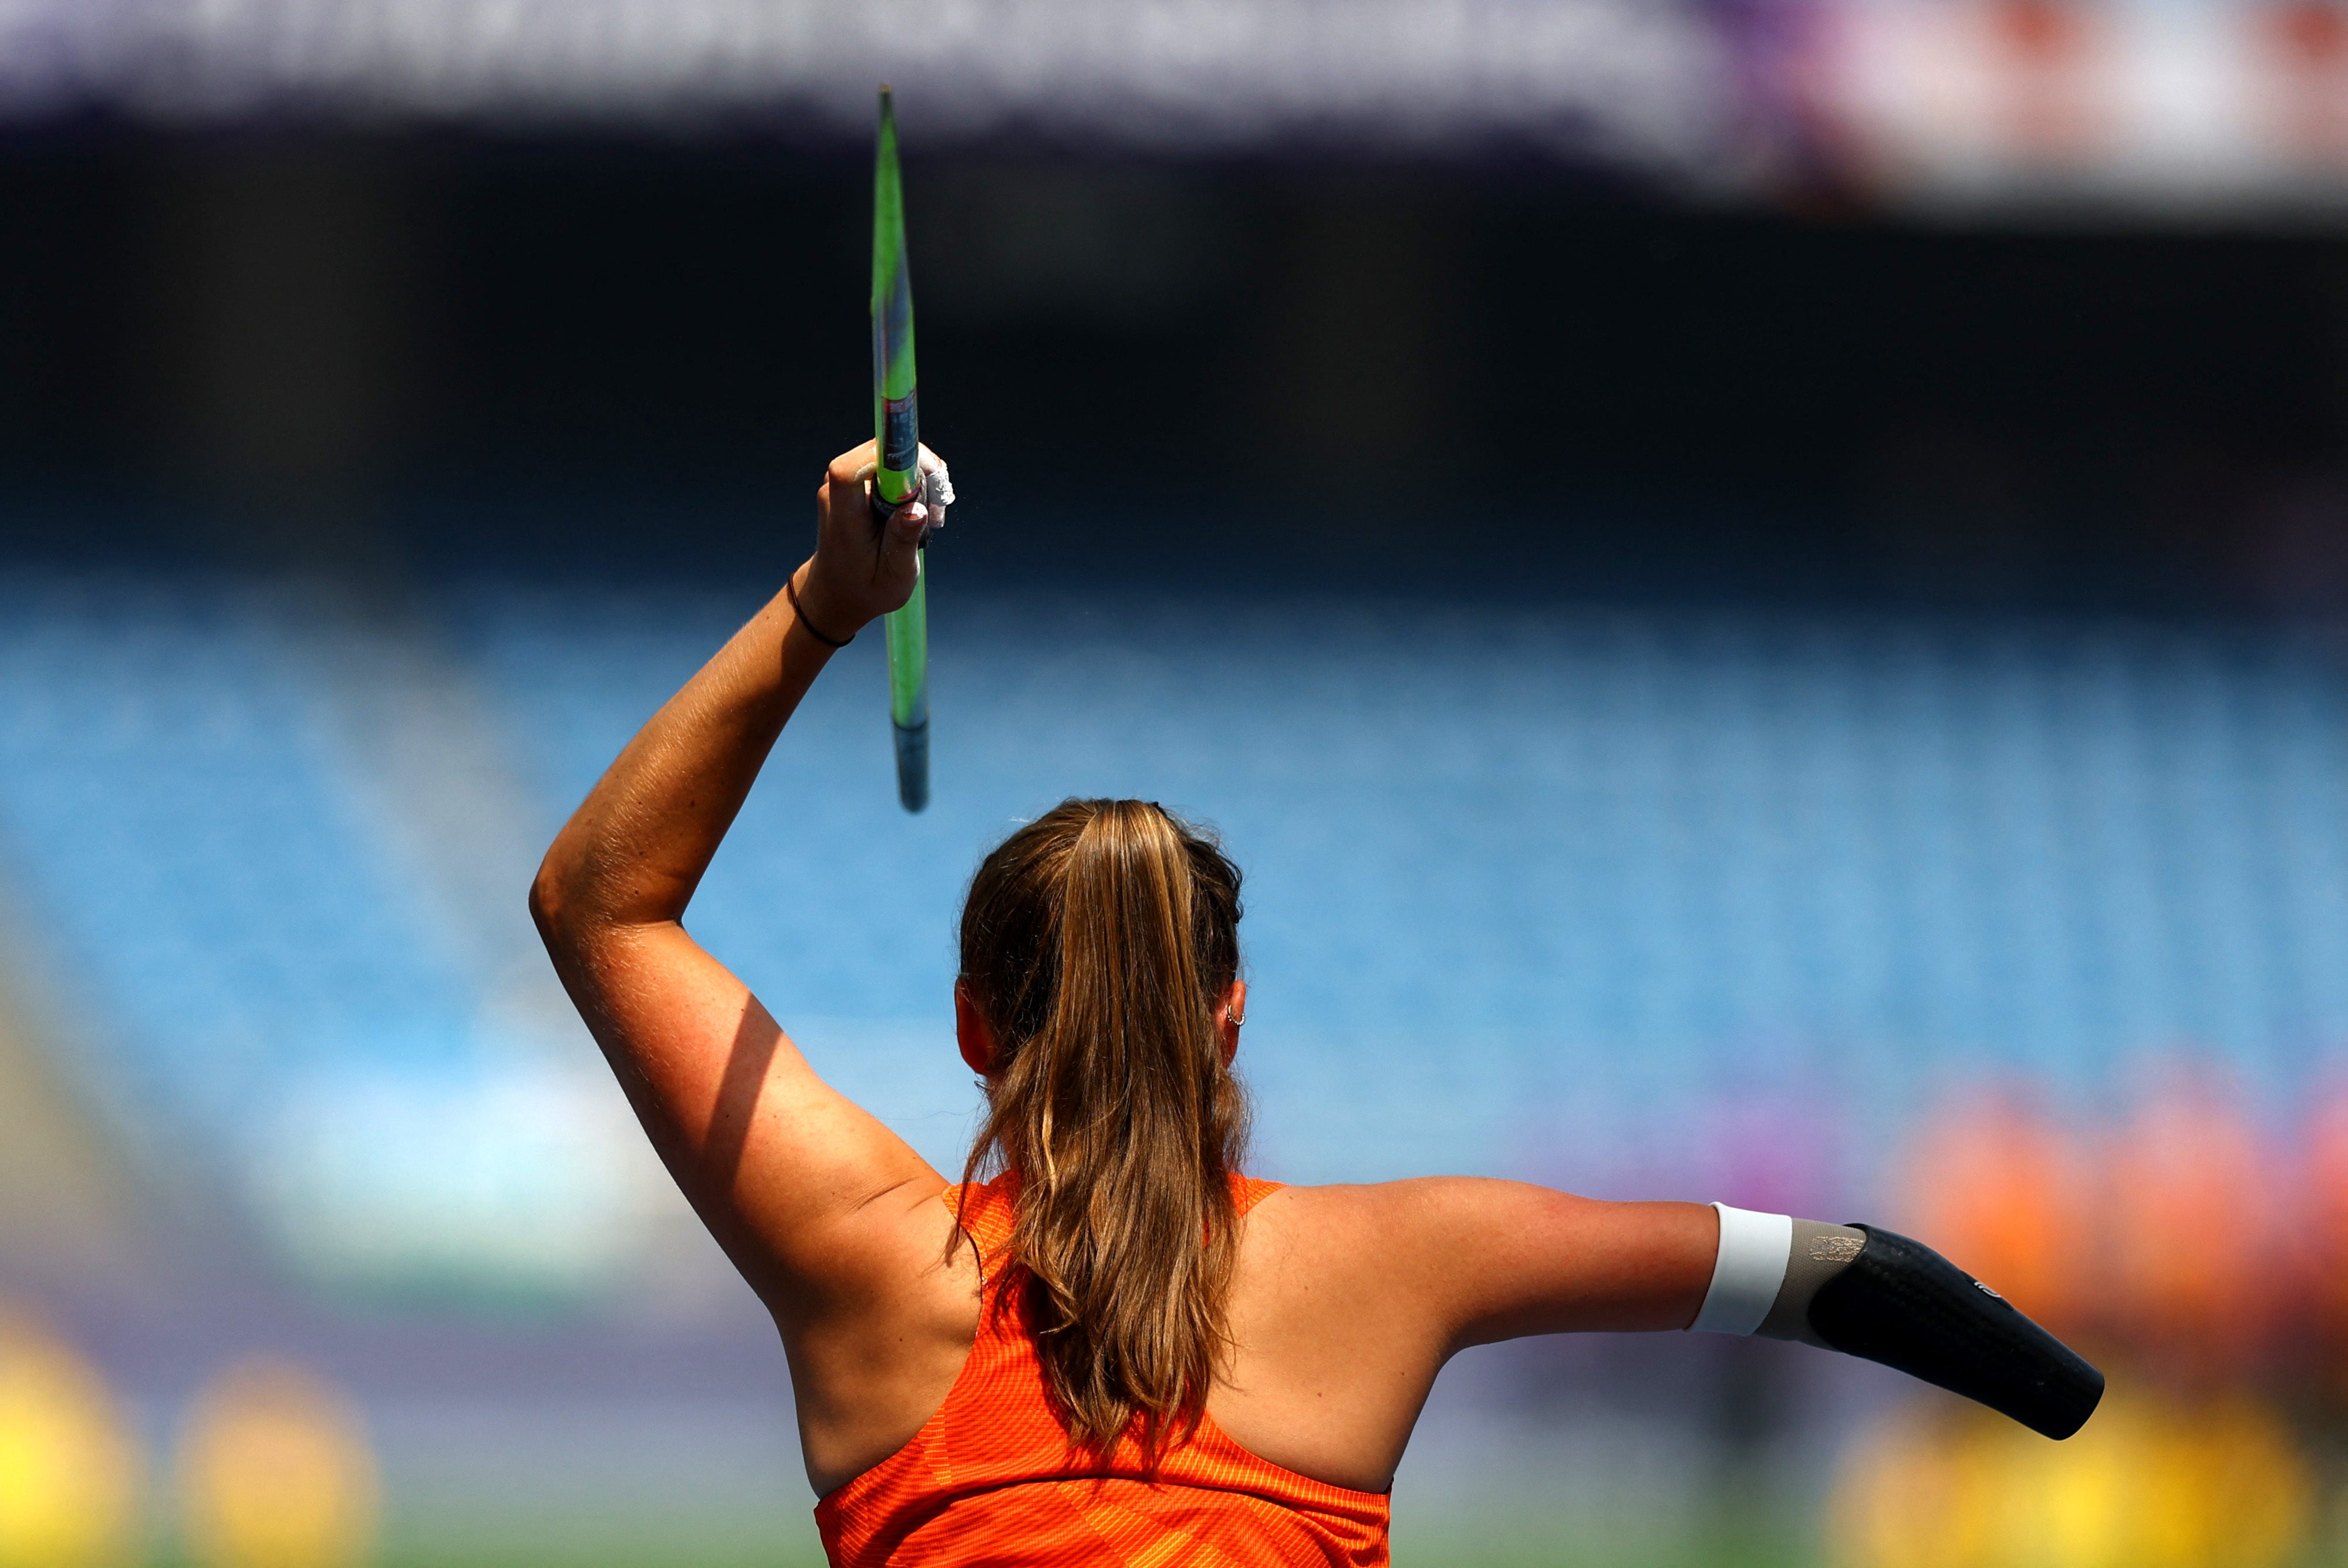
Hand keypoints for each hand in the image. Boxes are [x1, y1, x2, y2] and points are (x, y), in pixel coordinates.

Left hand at [794, 440, 949, 637]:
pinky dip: (910, 483)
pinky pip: (886, 467)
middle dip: (918, 471)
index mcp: (844, 517)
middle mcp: (837, 492)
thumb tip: (916, 510)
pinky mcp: (855, 484)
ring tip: (930, 517)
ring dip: (918, 480)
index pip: (849, 469)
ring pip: (887, 458)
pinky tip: (919, 512)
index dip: (885, 459)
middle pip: (878, 455)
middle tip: (937, 509)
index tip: (922, 475)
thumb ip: (903, 541)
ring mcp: (844, 485)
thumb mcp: (893, 576)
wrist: (838, 591)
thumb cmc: (865, 587)